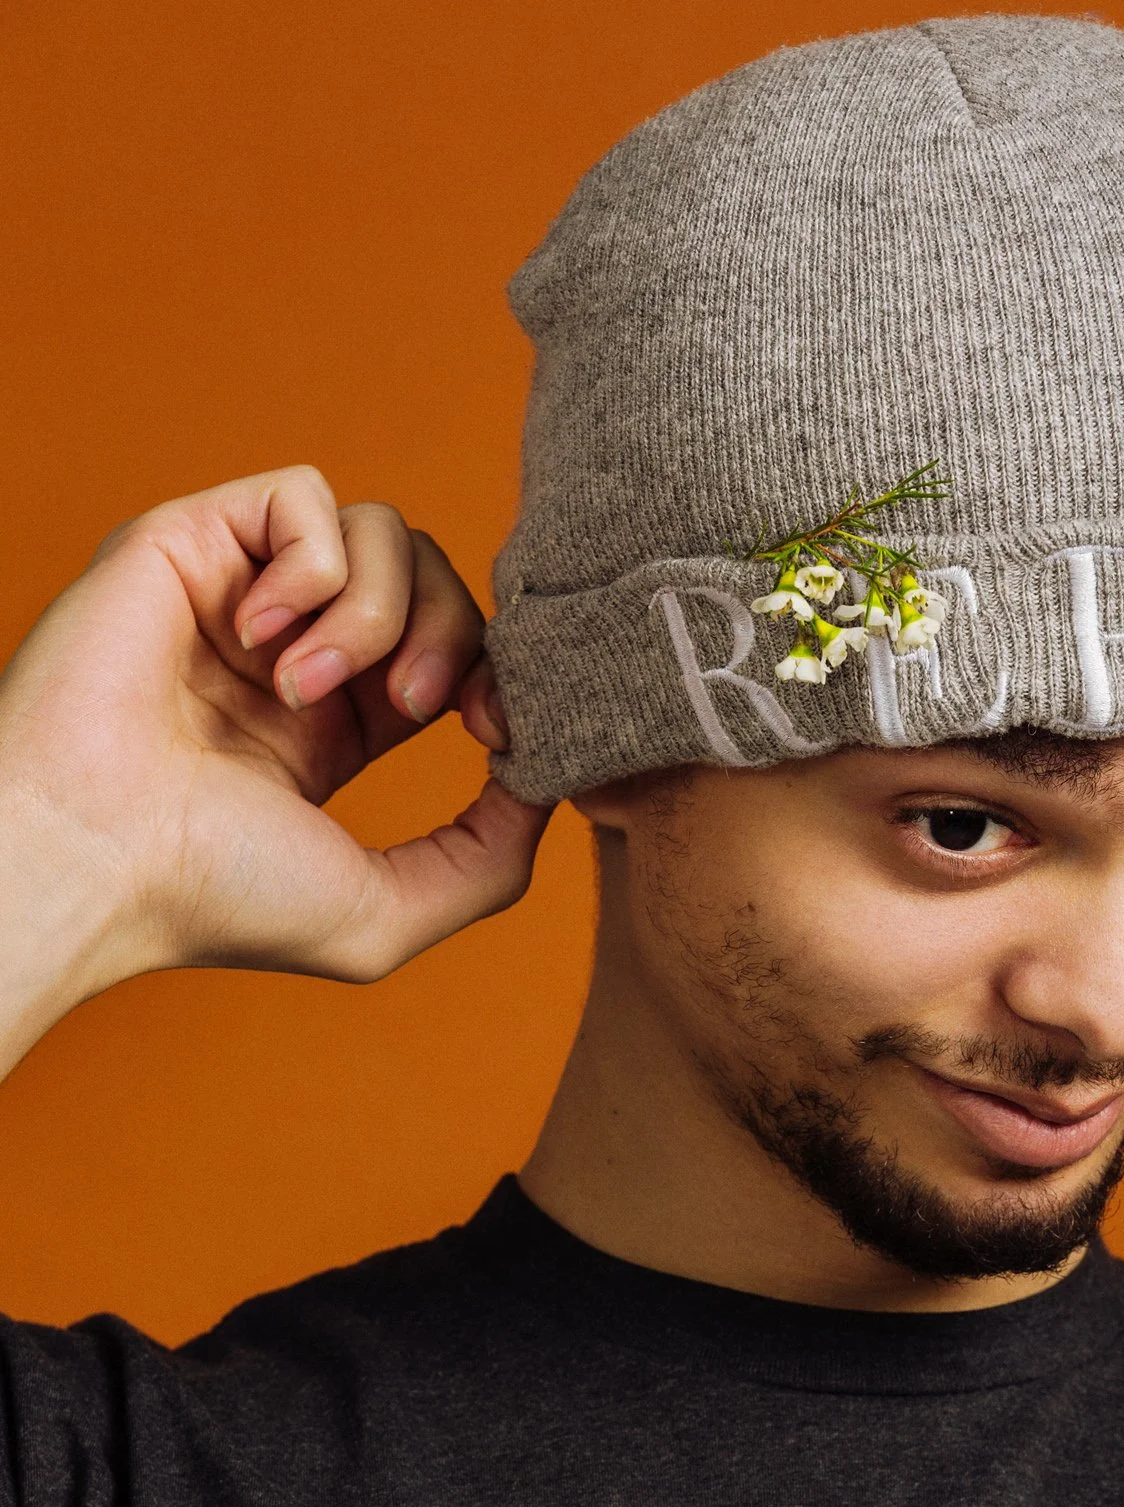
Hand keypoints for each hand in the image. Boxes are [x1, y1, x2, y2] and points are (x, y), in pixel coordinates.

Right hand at [0, 466, 547, 1033]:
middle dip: (456, 638)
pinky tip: (261, 638)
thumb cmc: (218, 899)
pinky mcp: (193, 539)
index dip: (496, 675)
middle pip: (438, 579)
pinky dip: (311, 569)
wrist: (97, 855)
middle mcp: (291, 652)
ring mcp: (242, 593)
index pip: (456, 651)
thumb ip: (489, 857)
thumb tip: (545, 780)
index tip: (494, 733)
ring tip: (303, 688)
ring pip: (386, 531)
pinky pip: (307, 496)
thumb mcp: (389, 911)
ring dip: (375, 615)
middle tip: (415, 708)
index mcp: (334, 728)